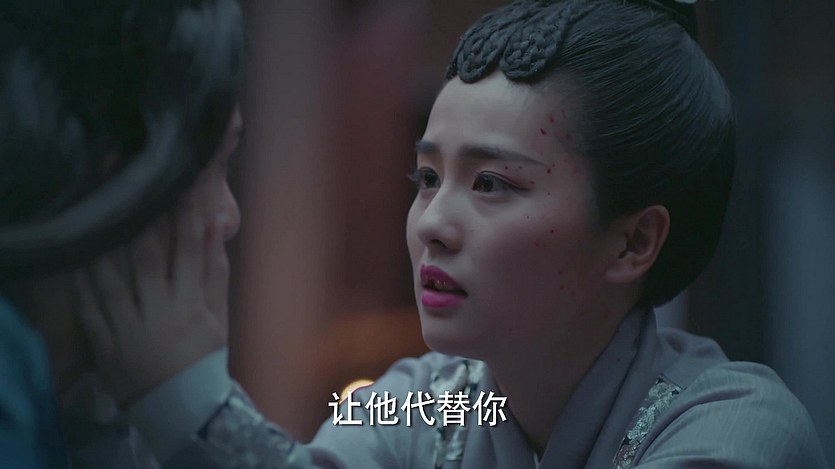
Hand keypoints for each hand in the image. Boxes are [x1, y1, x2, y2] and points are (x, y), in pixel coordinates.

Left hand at [74, 195, 227, 406]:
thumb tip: (216, 229)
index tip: (177, 190)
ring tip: (94, 220)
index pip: (187, 252)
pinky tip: (75, 264)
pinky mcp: (107, 347)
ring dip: (102, 250)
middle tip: (127, 194)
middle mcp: (159, 312)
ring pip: (112, 282)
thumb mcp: (219, 316)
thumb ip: (216, 273)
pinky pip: (90, 314)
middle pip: (146, 260)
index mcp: (190, 303)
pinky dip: (81, 289)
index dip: (183, 219)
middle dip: (138, 224)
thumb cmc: (205, 356)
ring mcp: (130, 330)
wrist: (184, 406)